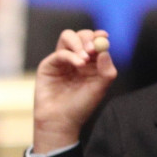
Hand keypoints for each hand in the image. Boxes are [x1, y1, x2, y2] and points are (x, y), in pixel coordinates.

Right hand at [33, 29, 116, 153]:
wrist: (60, 121)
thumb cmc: (80, 107)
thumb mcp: (99, 89)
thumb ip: (106, 71)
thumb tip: (105, 51)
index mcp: (90, 63)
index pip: (94, 42)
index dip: (98, 36)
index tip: (104, 36)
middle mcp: (76, 58)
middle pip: (81, 36)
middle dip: (88, 38)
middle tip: (93, 48)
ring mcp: (62, 60)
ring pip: (67, 37)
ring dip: (78, 43)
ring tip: (84, 59)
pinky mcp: (49, 64)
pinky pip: (60, 52)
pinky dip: (70, 55)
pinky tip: (78, 65)